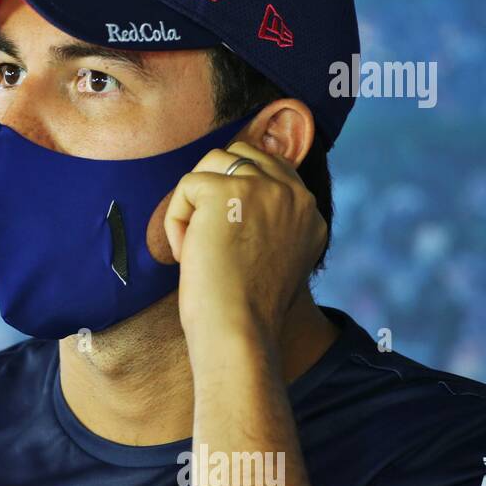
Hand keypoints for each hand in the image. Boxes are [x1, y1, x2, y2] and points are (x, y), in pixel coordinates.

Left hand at [163, 140, 326, 351]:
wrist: (238, 330)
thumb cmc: (246, 308)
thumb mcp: (276, 257)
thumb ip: (271, 223)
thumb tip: (232, 200)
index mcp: (309, 211)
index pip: (270, 166)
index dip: (236, 187)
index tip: (222, 225)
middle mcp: (293, 194)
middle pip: (240, 155)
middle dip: (213, 187)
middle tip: (205, 236)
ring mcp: (262, 188)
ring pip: (211, 164)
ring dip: (193, 203)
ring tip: (195, 247)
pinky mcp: (226, 191)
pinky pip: (187, 186)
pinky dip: (175, 221)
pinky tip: (187, 254)